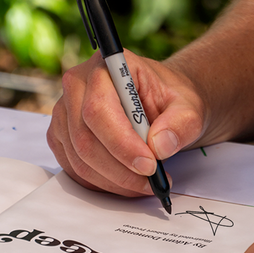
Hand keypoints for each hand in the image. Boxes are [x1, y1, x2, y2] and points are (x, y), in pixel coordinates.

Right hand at [47, 50, 205, 195]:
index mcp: (105, 68)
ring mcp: (65, 114)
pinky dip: (103, 184)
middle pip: (85, 141)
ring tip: (145, 184)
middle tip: (152, 183)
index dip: (122, 144)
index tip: (150, 166)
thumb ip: (180, 124)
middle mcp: (77, 87)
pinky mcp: (63, 138)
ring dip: (115, 182)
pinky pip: (75, 170)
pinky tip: (127, 183)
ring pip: (80, 161)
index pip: (99, 110)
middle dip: (121, 171)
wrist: (160, 105)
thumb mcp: (189, 108)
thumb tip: (160, 146)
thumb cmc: (171, 102)